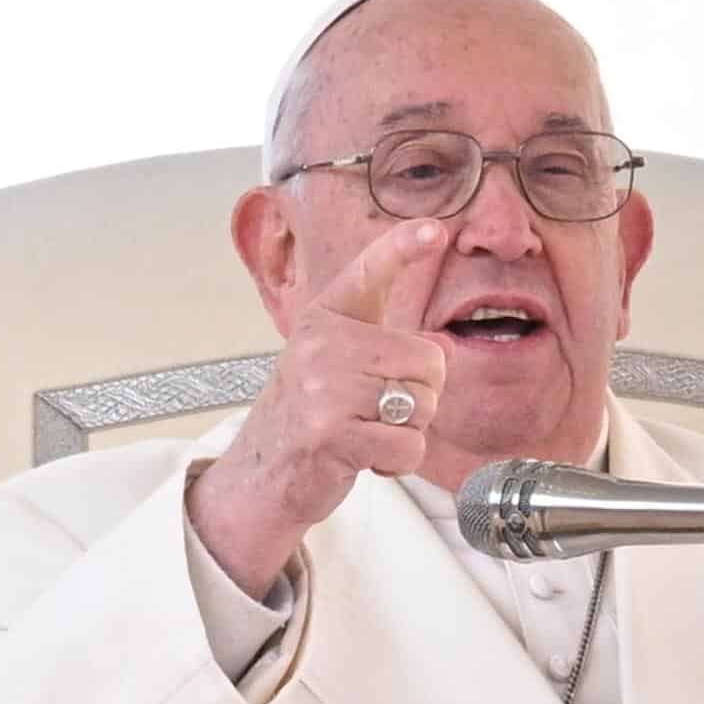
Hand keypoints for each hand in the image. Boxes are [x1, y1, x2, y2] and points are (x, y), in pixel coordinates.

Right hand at [187, 219, 454, 596]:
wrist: (260, 475)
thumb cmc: (309, 417)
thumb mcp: (339, 366)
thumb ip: (388, 348)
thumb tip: (442, 350)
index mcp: (325, 318)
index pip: (370, 272)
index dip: (404, 247)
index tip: (436, 229)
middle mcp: (322, 344)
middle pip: (429, 362)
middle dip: (419, 397)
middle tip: (375, 412)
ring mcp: (324, 388)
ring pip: (422, 405)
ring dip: (406, 431)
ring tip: (365, 432)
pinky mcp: (332, 434)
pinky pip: (408, 446)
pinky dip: (398, 462)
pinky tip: (365, 457)